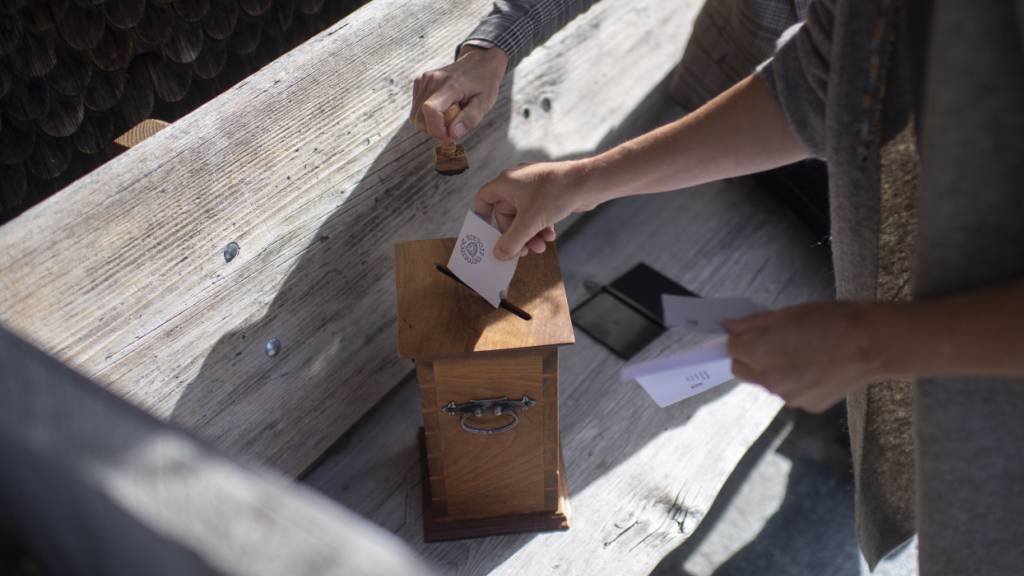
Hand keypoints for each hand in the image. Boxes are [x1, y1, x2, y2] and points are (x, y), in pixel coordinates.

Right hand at [410, 45, 507, 142]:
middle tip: (452, 128)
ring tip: (449, 116)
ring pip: (415, 115)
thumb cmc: (484, 83)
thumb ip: (469, 119)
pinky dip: (426, 115)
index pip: (431, 110)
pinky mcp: (420, 81)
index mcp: (451, 84)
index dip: (436, 129)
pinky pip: (416, 108)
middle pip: (420, 117)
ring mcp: (424, 79)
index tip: (449, 138)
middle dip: (434, 130)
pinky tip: (442, 109)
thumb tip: (453, 135)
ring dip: (430, 124)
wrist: (479, 62)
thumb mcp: (484, 103)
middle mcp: (433, 80)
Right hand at [474, 161, 598, 259]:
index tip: (486, 236)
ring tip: (541, 247)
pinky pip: (537, 214)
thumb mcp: (529, 224)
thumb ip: (511, 242)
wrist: (589, 183)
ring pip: (523, 217)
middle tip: (524, 251)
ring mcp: (533, 187)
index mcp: (506, 183)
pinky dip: (540, 226)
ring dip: (530, 235)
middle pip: (505, 215)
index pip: (484, 199)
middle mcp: (517, 183)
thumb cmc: (555, 194)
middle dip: (516, 235)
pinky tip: (550, 236)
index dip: (482, 218)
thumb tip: (499, 256)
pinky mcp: (547, 193)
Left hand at [723, 301, 885, 412]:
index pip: (730, 348)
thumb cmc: (831, 320)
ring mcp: (788, 397)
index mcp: (758, 353)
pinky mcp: (807, 406)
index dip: (741, 337)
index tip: (754, 331)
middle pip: (742, 369)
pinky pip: (791, 392)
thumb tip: (727, 326)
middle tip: (776, 341)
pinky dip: (797, 382)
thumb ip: (752, 323)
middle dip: (751, 356)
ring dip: (774, 369)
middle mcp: (768, 380)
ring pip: (767, 382)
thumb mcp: (788, 312)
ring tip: (804, 352)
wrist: (873, 344)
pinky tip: (819, 367)